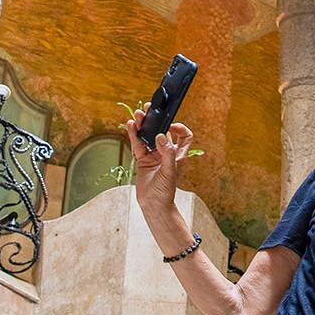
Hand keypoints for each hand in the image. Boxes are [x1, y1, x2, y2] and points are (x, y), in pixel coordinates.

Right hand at [126, 110, 194, 238]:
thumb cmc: (166, 191)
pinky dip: (134, 135)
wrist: (154, 205)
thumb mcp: (169, 171)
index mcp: (178, 154)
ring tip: (138, 114)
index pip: (184, 136)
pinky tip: (130, 125)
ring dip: (144, 125)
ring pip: (148, 136)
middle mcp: (166, 152)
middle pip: (163, 132)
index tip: (170, 125)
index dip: (180, 128)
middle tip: (150, 110)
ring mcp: (153, 155)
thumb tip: (162, 136)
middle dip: (157, 121)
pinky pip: (138, 144)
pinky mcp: (142, 160)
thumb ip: (167, 153)